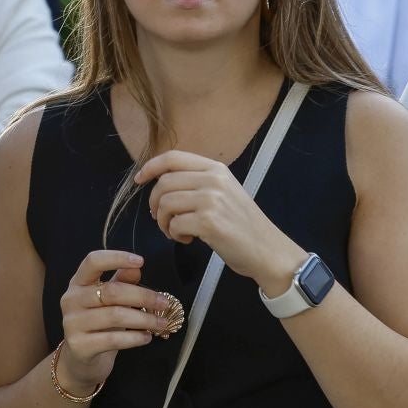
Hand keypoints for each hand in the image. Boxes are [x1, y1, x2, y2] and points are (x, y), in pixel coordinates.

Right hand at [56, 250, 172, 389]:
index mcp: (78, 283)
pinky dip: (135, 338)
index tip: (141, 261)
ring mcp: (72, 323)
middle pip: (112, 291)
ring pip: (115, 316)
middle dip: (143, 297)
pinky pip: (113, 339)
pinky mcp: (79, 346)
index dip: (117, 258)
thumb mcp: (110, 301)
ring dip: (144, 319)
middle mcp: (71, 300)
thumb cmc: (99, 324)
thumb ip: (121, 282)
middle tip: (164, 303)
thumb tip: (136, 267)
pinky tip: (147, 337)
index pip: (93, 261)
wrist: (81, 359)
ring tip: (161, 323)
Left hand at [135, 151, 298, 291]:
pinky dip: (174, 235)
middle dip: (155, 204)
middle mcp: (214, 180)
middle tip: (162, 219)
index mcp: (217, 169)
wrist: (268, 250)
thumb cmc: (244, 226)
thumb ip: (199, 183)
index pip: (173, 158)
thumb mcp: (225, 193)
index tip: (139, 180)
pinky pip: (174, 224)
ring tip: (176, 232)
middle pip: (164, 183)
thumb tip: (162, 183)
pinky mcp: (209, 222)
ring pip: (165, 203)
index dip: (150, 167)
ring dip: (163, 222)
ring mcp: (212, 200)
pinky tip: (188, 240)